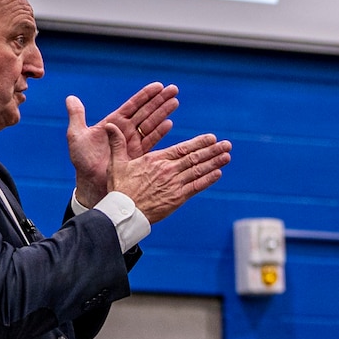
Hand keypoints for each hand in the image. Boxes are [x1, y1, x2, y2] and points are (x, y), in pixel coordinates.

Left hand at [66, 83, 177, 206]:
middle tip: (174, 89)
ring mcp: (133, 143)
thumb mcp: (76, 135)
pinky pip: (151, 141)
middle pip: (146, 111)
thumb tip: (70, 98)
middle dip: (160, 100)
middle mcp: (126, 131)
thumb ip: (77, 116)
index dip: (145, 95)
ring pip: (151, 124)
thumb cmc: (82, 160)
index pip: (133, 105)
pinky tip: (169, 123)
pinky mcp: (138, 155)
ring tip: (175, 101)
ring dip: (163, 113)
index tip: (158, 86)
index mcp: (114, 123)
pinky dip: (160, 132)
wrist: (90, 182)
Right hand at [108, 128, 231, 222]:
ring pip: (198, 171)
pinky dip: (208, 179)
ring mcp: (175, 184)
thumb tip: (111, 126)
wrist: (123, 212)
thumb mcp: (116, 164)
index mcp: (156, 160)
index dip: (199, 142)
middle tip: (227, 144)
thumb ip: (117, 144)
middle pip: (195, 158)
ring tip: (227, 155)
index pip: (182, 148)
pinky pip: (196, 187)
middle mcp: (168, 170)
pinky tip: (218, 173)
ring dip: (214, 162)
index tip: (211, 138)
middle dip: (212, 150)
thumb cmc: (119, 189)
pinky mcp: (177, 198)